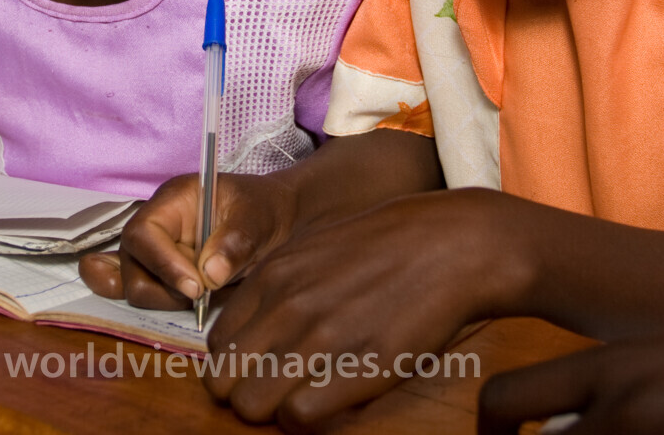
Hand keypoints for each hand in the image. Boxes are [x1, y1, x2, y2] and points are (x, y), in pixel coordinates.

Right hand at [79, 171, 299, 309]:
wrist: (278, 220)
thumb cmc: (265, 209)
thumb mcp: (258, 218)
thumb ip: (235, 244)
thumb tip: (209, 277)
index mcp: (172, 201)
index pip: (143, 233)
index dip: (162, 264)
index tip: (196, 288)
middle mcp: (155, 226)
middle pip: (133, 266)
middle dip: (166, 288)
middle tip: (205, 294)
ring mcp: (155, 252)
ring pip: (138, 288)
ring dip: (171, 299)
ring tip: (209, 293)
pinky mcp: (163, 275)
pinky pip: (136, 288)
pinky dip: (146, 297)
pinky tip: (153, 301)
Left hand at [203, 188, 520, 429]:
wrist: (446, 245)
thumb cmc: (381, 250)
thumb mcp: (313, 251)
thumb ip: (275, 287)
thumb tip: (246, 331)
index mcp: (271, 277)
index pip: (217, 343)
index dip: (235, 363)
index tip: (259, 367)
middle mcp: (287, 307)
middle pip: (223, 381)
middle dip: (243, 392)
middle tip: (274, 390)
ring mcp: (322, 338)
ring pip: (252, 404)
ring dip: (271, 409)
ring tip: (299, 397)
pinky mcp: (359, 368)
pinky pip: (298, 415)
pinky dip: (304, 418)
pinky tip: (326, 402)